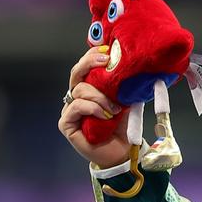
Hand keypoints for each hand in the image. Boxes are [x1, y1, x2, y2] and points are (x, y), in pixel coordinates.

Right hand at [58, 47, 129, 167]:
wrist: (122, 151)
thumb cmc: (122, 126)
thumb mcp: (126, 101)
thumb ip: (123, 87)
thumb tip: (134, 68)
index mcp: (89, 88)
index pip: (85, 67)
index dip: (92, 56)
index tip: (107, 50)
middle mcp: (77, 97)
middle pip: (76, 73)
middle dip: (90, 63)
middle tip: (106, 62)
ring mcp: (70, 110)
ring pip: (79, 90)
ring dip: (99, 96)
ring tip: (114, 108)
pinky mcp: (67, 123)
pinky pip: (76, 107)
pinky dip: (92, 108)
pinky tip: (104, 115)